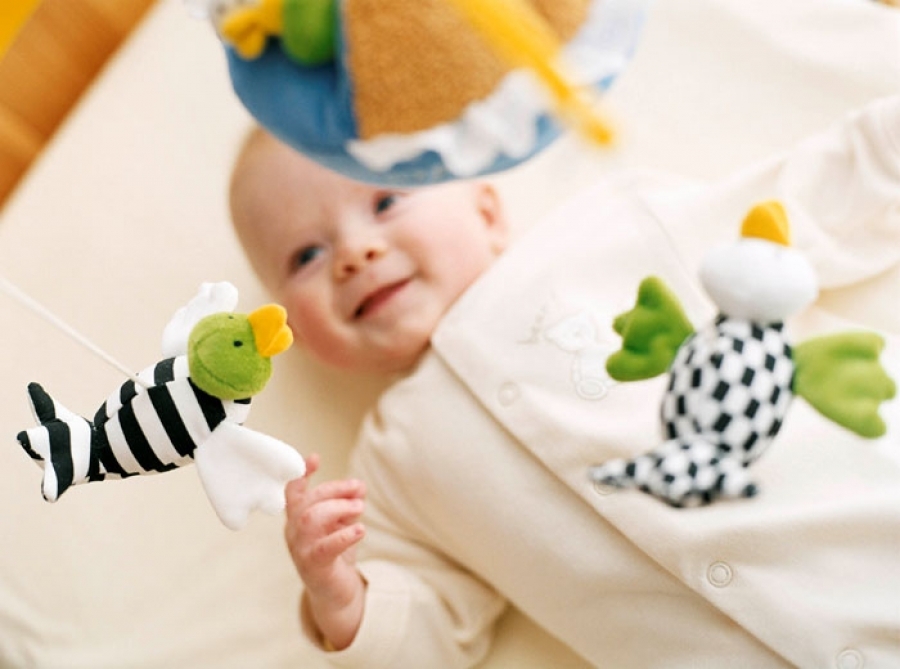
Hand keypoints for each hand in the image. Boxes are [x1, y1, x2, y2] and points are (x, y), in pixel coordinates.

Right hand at [284, 454, 366, 649]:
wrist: (336, 594)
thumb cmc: (336, 554)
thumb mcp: (343, 524)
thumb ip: (349, 505)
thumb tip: (359, 486)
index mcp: (297, 518)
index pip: (292, 492)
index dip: (301, 473)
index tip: (314, 458)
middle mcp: (294, 532)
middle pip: (307, 503)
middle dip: (334, 490)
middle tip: (358, 488)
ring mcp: (301, 550)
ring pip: (311, 520)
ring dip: (338, 508)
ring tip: (360, 507)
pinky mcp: (314, 566)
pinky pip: (325, 547)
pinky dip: (344, 535)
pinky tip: (360, 529)